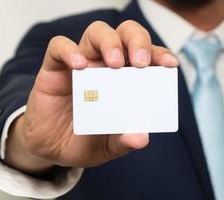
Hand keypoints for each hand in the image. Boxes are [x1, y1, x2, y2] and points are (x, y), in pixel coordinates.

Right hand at [5, 20, 177, 173]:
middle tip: (141, 62)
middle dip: (138, 41)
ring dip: (110, 42)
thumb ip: (123, 141)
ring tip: (115, 63)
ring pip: (97, 32)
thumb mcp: (108, 146)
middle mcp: (106, 66)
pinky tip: (79, 66)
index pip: (147, 56)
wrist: (53, 148)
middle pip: (126, 34)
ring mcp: (82, 64)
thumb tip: (141, 138)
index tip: (170, 64)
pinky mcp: (55, 68)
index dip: (160, 55)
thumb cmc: (86, 141)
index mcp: (126, 80)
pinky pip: (59, 47)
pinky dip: (69, 51)